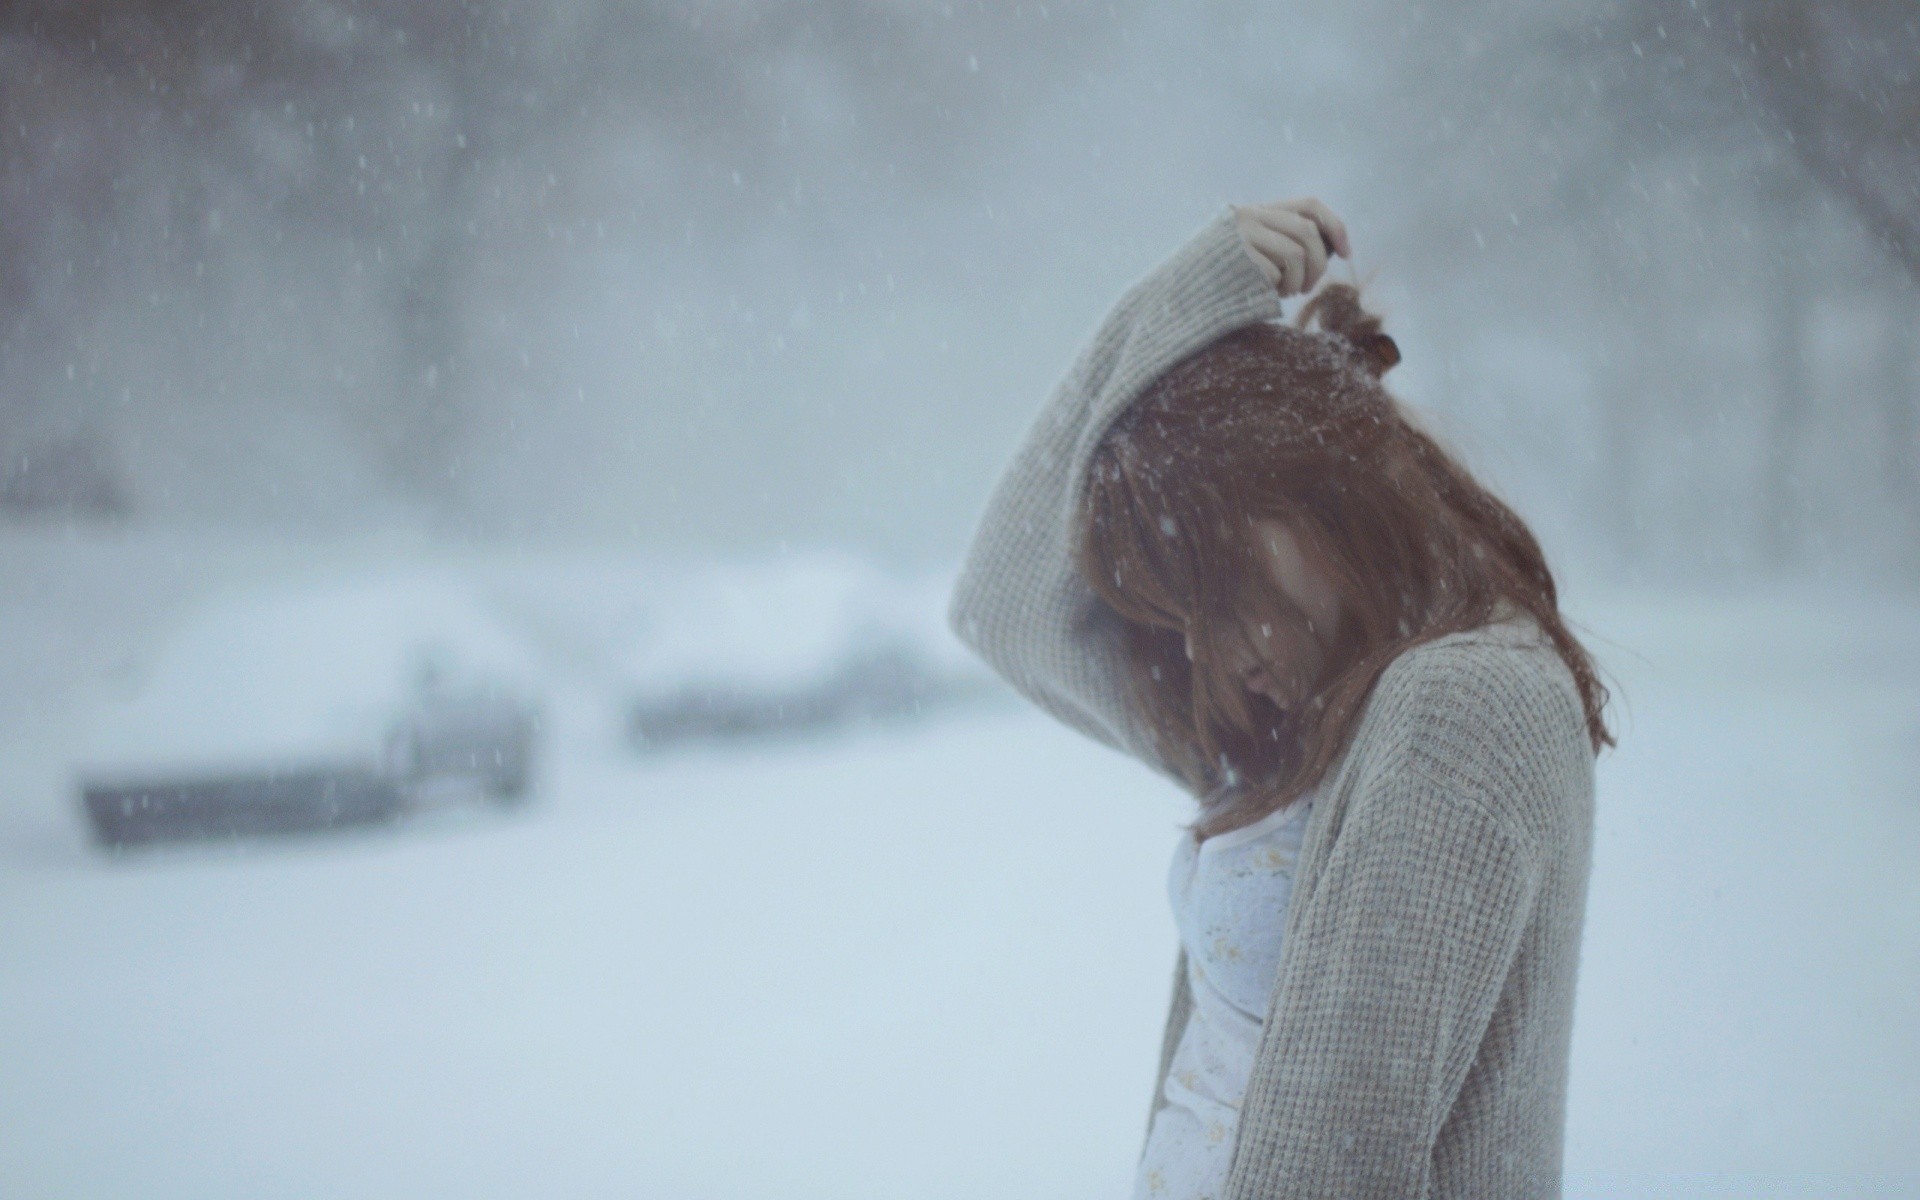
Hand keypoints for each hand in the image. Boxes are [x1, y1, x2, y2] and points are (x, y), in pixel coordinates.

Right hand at [1231, 197, 1350, 296]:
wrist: (1183, 290)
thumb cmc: (1224, 275)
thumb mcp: (1253, 246)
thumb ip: (1282, 238)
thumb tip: (1331, 248)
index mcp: (1259, 210)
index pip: (1310, 206)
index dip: (1335, 227)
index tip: (1346, 254)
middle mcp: (1251, 216)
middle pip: (1308, 233)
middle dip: (1319, 265)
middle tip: (1308, 288)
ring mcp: (1244, 236)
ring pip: (1297, 255)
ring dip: (1298, 282)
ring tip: (1285, 292)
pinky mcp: (1239, 258)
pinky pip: (1276, 274)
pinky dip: (1276, 290)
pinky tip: (1263, 294)